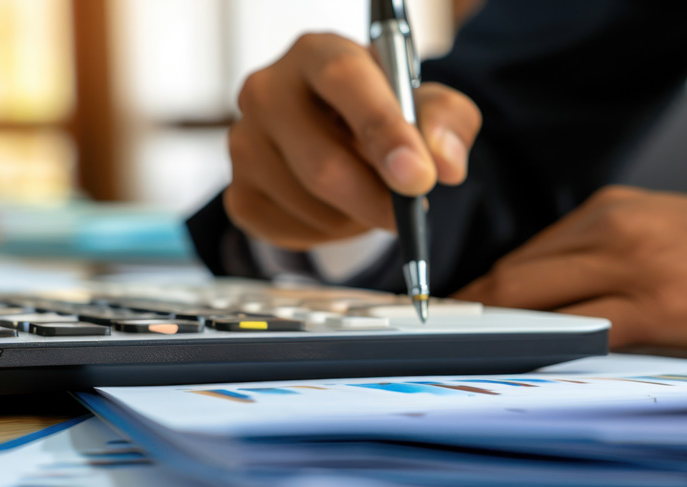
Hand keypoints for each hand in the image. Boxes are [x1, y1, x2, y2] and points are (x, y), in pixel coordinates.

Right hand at [224, 33, 482, 250]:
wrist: (342, 141)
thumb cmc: (386, 115)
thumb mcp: (430, 107)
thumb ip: (447, 123)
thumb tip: (444, 165)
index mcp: (317, 54)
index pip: (345, 81)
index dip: (384, 131)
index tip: (418, 178)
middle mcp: (267, 90)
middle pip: (321, 161)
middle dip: (375, 200)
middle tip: (409, 215)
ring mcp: (244, 141)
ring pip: (309, 204)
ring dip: (353, 217)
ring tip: (367, 196)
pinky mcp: (239, 190)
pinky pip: (290, 231)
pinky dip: (326, 234)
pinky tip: (337, 209)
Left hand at [455, 187, 686, 350]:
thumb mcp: (665, 232)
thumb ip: (606, 255)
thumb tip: (551, 298)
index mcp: (613, 211)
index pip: (525, 255)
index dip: (484, 292)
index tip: (462, 319)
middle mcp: (613, 230)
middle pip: (514, 276)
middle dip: (475, 316)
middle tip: (451, 350)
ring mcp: (634, 268)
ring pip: (534, 301)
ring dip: (499, 334)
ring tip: (475, 365)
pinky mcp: (658, 309)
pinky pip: (580, 331)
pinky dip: (542, 348)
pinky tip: (524, 366)